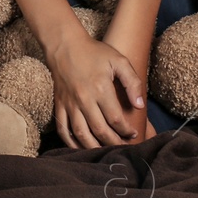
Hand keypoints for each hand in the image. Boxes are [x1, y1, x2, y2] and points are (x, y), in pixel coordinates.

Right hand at [45, 33, 149, 148]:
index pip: (115, 119)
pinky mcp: (59, 105)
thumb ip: (132, 82)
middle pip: (100, 130)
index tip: (133, 133)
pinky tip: (79, 148)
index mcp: (100, 88)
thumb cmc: (95, 52)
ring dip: (93, 147)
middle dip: (113, 142)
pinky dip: (70, 142)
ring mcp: (70, 104)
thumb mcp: (119, 61)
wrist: (65, 46)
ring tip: (104, 151)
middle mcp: (84, 99)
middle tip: (122, 147)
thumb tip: (139, 105)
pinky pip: (63, 129)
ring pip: (81, 134)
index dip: (126, 130)